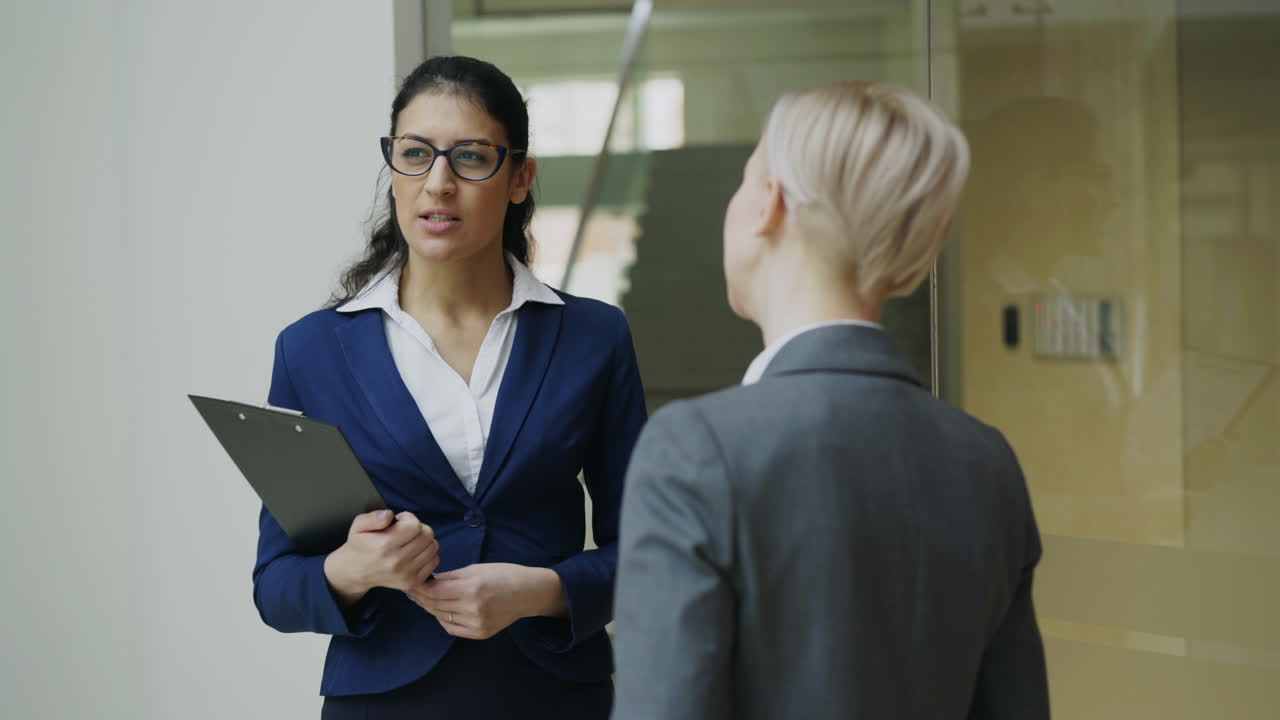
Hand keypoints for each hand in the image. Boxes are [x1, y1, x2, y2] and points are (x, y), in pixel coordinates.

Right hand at [324, 510, 439, 605]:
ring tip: (410, 541)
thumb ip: (373, 517)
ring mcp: (406, 574)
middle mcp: (397, 562)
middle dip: (419, 528)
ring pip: (433, 547)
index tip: (399, 521)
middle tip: (406, 531)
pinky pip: (434, 561)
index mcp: (384, 546)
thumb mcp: (358, 526)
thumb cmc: (359, 545)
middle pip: (427, 535)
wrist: (355, 572)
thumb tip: (390, 515)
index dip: (409, 518)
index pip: (415, 525)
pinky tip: (414, 553)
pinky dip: (428, 554)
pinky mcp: (413, 582)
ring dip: (424, 540)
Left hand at [406, 563, 565, 639]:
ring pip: (441, 617)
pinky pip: (452, 628)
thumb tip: (426, 581)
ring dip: (430, 608)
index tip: (411, 581)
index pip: (434, 591)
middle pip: (435, 605)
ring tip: (425, 599)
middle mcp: (473, 608)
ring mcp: (477, 624)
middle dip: (421, 597)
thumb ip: (450, 576)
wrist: (528, 593)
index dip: (419, 587)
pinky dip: (443, 618)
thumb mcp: (475, 568)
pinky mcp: (480, 634)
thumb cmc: (503, 574)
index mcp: (472, 588)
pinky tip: (441, 610)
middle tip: (412, 590)